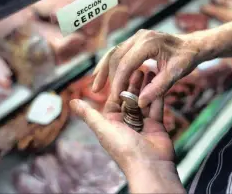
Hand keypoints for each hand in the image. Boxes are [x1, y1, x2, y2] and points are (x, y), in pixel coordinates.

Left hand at [70, 70, 184, 192]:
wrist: (149, 165)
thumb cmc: (124, 149)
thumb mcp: (103, 129)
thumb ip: (89, 114)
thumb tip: (72, 101)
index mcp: (112, 122)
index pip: (114, 98)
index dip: (119, 83)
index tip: (123, 68)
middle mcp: (126, 121)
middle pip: (130, 97)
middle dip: (134, 82)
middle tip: (140, 66)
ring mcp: (142, 122)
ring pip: (143, 99)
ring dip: (146, 85)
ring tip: (150, 70)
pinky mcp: (156, 124)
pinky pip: (156, 106)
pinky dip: (157, 94)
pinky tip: (159, 82)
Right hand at [92, 29, 200, 111]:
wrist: (192, 46)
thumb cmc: (186, 58)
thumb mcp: (175, 74)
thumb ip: (158, 88)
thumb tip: (139, 102)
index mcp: (149, 43)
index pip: (127, 64)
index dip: (119, 82)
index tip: (115, 98)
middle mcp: (140, 37)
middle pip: (116, 56)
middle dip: (106, 75)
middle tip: (98, 92)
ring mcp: (137, 37)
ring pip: (114, 53)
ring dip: (104, 69)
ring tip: (96, 85)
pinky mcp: (136, 42)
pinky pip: (119, 52)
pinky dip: (110, 64)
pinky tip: (104, 74)